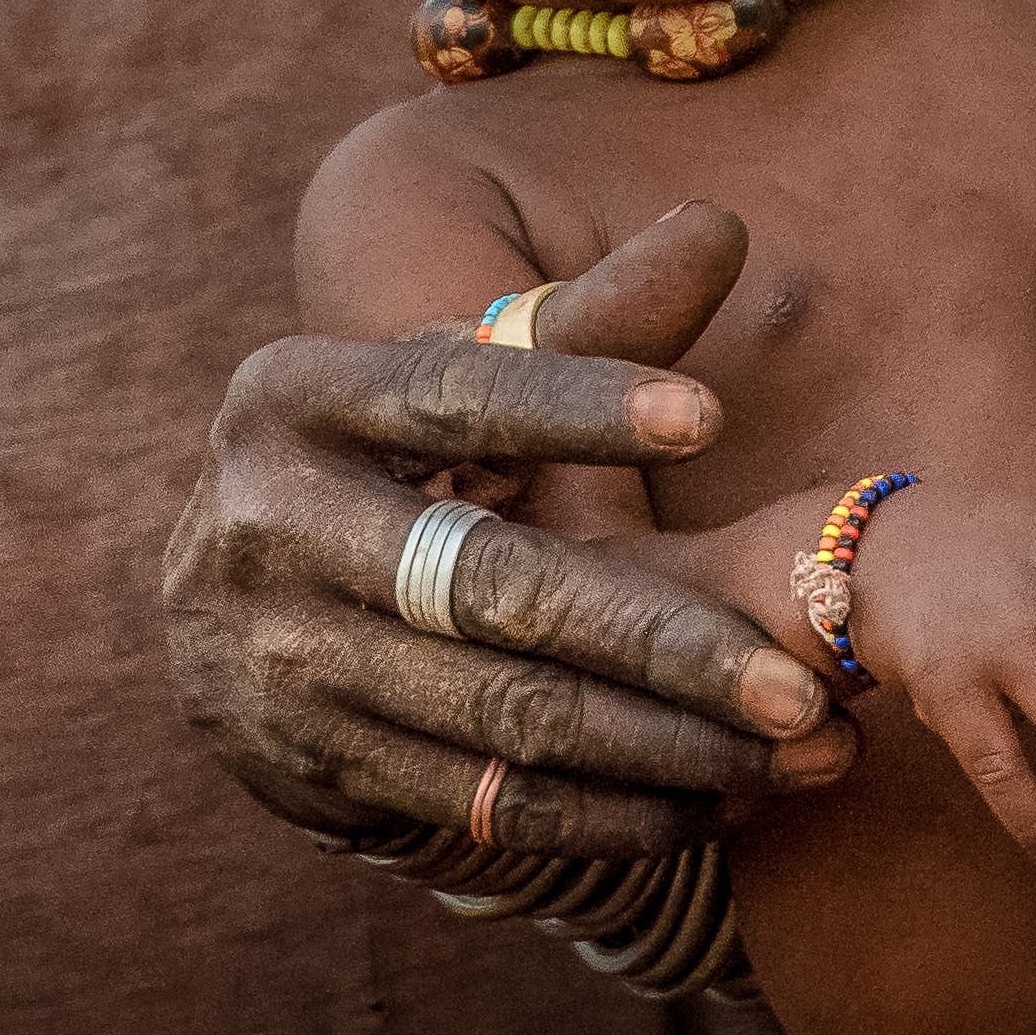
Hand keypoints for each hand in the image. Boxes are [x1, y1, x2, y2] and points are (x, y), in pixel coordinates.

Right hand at [163, 204, 859, 858]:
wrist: (232, 602)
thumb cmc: (400, 455)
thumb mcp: (459, 375)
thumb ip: (591, 319)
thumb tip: (721, 224)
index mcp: (301, 396)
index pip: (455, 396)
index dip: (578, 404)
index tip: (711, 413)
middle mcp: (266, 525)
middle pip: (492, 587)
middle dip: (661, 639)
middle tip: (803, 679)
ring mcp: (273, 659)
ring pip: (500, 712)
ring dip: (660, 742)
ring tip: (796, 748)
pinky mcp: (302, 767)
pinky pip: (477, 802)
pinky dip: (603, 810)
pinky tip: (713, 799)